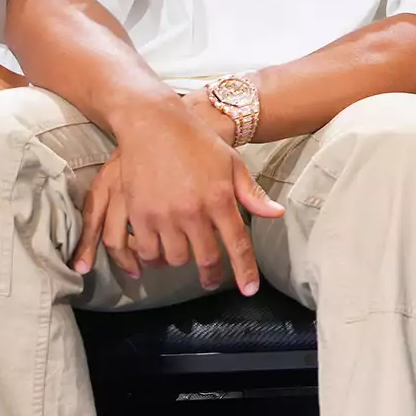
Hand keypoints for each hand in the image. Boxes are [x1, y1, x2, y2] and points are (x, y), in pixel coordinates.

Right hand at [75, 100, 283, 294]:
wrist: (154, 124)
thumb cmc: (197, 142)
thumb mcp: (231, 163)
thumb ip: (251, 193)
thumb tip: (276, 214)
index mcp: (220, 198)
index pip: (237, 244)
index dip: (245, 271)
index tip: (249, 290)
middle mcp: (193, 211)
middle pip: (205, 258)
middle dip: (211, 274)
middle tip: (211, 279)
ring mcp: (164, 215)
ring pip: (175, 259)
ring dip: (181, 262)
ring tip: (185, 255)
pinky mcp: (138, 215)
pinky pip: (147, 251)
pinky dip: (154, 257)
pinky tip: (159, 252)